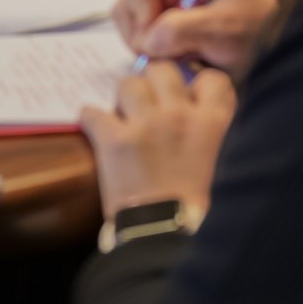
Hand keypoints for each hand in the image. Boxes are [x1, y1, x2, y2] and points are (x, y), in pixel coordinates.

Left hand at [80, 60, 235, 218]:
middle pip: (162, 70)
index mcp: (212, 123)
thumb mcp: (213, 158)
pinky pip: (92, 111)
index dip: (196, 82)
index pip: (211, 78)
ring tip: (124, 119)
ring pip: (127, 83)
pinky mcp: (114, 139)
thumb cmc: (191, 202)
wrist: (164, 233)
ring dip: (123, 100)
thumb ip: (205, 127)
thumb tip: (189, 104)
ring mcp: (146, 125)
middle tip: (148, 104)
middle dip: (153, 83)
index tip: (185, 93)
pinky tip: (97, 131)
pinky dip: (90, 120)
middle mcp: (180, 115)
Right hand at [114, 0, 280, 76]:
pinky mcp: (166, 20)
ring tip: (184, 53)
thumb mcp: (225, 28)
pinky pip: (143, 36)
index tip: (160, 36)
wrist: (275, 47)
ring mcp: (165, 0)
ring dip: (152, 45)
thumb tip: (149, 40)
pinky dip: (158, 51)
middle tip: (172, 51)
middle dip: (144, 33)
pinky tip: (184, 54)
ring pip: (131, 23)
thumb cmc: (261, 29)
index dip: (140, 12)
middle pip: (127, 4)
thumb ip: (183, 30)